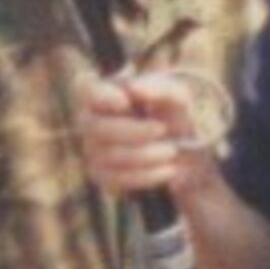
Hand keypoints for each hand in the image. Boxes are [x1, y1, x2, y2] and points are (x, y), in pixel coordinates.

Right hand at [73, 65, 208, 202]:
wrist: (182, 147)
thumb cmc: (171, 113)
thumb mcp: (175, 96)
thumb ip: (158, 88)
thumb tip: (133, 88)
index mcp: (104, 93)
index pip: (87, 90)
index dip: (102, 97)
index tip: (125, 102)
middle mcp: (91, 120)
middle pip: (97, 128)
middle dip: (134, 131)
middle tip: (163, 128)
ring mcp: (93, 150)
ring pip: (110, 156)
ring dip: (146, 155)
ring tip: (171, 150)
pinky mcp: (102, 175)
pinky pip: (116, 180)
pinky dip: (146, 176)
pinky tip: (168, 169)